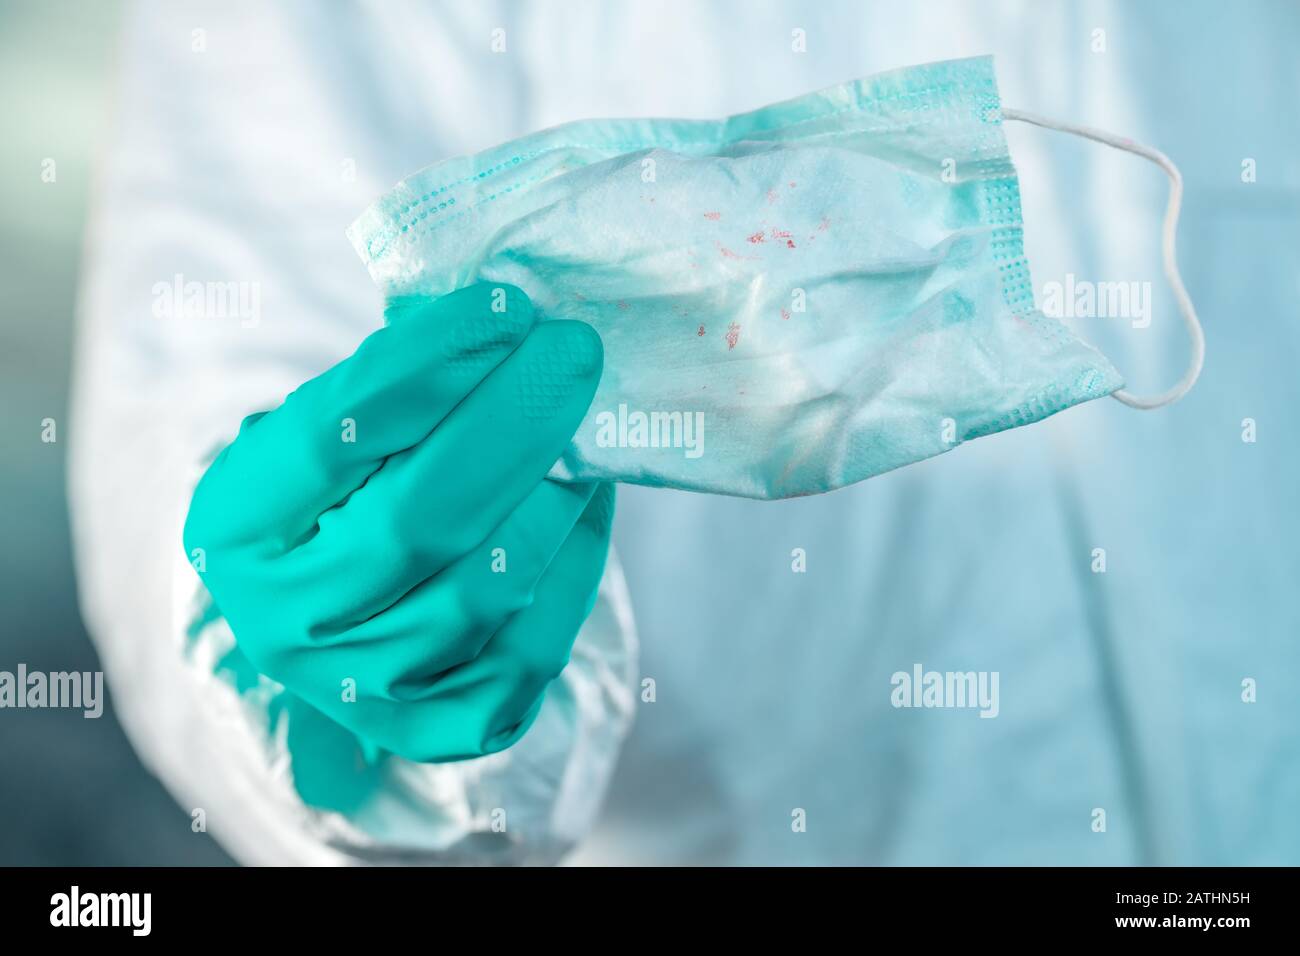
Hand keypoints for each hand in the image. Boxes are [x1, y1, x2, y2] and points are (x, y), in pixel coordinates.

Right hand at [183, 283, 613, 761]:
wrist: (341, 611)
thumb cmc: (343, 492)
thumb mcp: (330, 429)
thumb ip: (393, 382)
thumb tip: (506, 318)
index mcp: (235, 528)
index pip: (332, 436)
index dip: (429, 367)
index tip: (506, 308)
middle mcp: (285, 622)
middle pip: (416, 520)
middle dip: (513, 421)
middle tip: (572, 350)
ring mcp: (361, 686)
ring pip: (485, 586)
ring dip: (552, 491)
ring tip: (581, 422)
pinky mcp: (440, 725)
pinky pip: (532, 644)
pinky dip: (575, 561)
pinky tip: (585, 498)